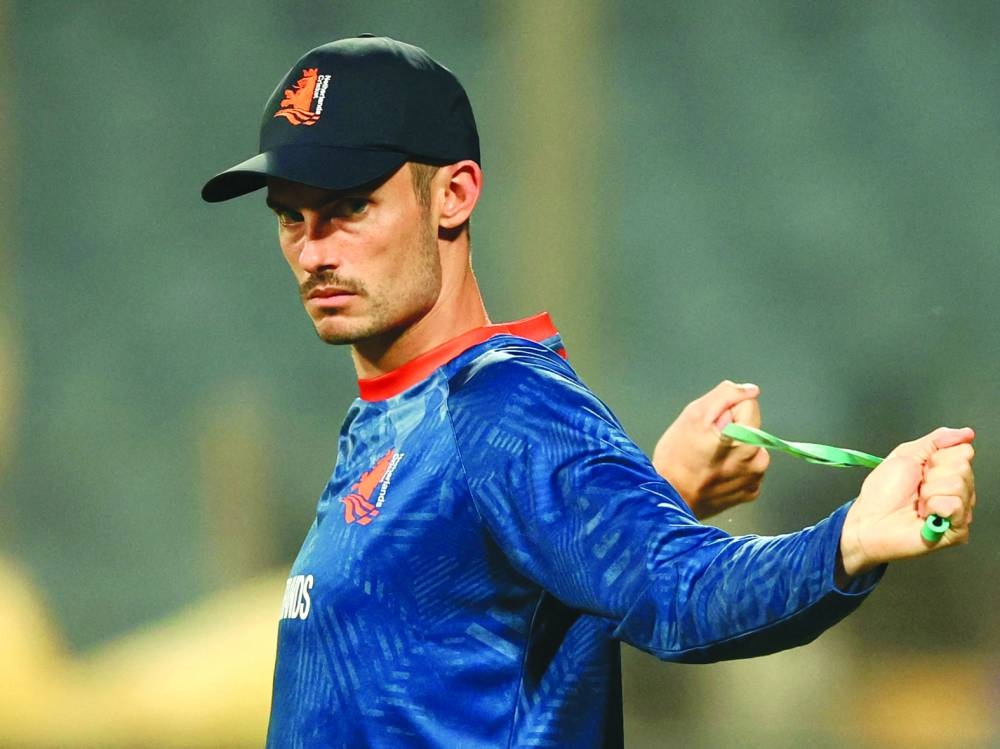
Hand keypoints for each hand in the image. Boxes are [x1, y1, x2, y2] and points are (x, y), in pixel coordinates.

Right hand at [653, 380, 770, 518]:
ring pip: (749, 448)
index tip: (710, 426)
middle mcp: (758, 460)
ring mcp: (755, 480)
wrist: (669, 499)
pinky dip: (734, 468)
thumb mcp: (694, 415)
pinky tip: (714, 473)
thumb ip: (725, 396)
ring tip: (709, 460)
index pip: (748, 404)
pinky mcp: (750, 493)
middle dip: (731, 429)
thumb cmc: (676, 457)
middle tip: (706, 443)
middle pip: (750, 427)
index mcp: (746, 438)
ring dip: (733, 449)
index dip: (726, 410)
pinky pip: (746, 469)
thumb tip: (751, 390)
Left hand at [839, 427, 975, 576]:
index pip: (964, 451)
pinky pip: (955, 505)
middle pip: (963, 466)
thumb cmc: (881, 494)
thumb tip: (965, 433)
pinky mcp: (957, 529)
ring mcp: (959, 510)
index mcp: (946, 471)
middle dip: (932, 474)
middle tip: (917, 487)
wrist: (869, 521)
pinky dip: (933, 506)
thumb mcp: (905, 455)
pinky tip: (925, 515)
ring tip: (918, 503)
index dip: (937, 456)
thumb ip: (935, 440)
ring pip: (959, 484)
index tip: (920, 468)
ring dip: (930, 491)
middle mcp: (957, 490)